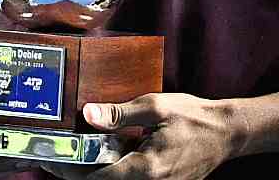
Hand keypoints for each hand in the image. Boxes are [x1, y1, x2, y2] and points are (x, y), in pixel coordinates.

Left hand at [45, 94, 243, 179]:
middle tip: (56, 157)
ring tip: (74, 154)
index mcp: (147, 169)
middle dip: (77, 173)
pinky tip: (103, 152)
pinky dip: (113, 170)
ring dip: (94, 172)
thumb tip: (88, 114)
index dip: (70, 170)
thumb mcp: (156, 107)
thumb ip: (120, 113)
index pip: (98, 178)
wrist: (228, 133)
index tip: (49, 159)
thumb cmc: (195, 118)